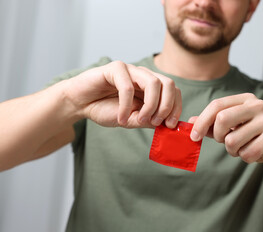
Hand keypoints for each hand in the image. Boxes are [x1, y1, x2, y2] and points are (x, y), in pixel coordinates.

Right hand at [65, 61, 181, 128]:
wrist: (80, 103)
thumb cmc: (105, 108)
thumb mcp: (131, 120)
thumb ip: (148, 120)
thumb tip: (167, 124)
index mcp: (151, 87)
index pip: (173, 91)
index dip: (176, 107)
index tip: (170, 125)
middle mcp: (144, 76)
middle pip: (169, 84)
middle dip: (167, 106)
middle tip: (157, 122)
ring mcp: (131, 70)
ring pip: (153, 83)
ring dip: (150, 106)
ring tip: (140, 120)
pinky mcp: (115, 68)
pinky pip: (128, 87)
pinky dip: (126, 106)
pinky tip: (120, 118)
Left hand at [189, 93, 262, 169]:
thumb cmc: (253, 137)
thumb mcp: (231, 128)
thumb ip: (212, 124)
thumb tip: (190, 121)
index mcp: (245, 99)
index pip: (216, 105)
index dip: (202, 121)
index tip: (193, 136)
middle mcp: (257, 105)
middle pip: (222, 119)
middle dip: (218, 135)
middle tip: (224, 141)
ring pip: (233, 140)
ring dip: (233, 150)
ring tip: (243, 147)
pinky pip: (247, 153)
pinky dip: (246, 157)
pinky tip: (255, 153)